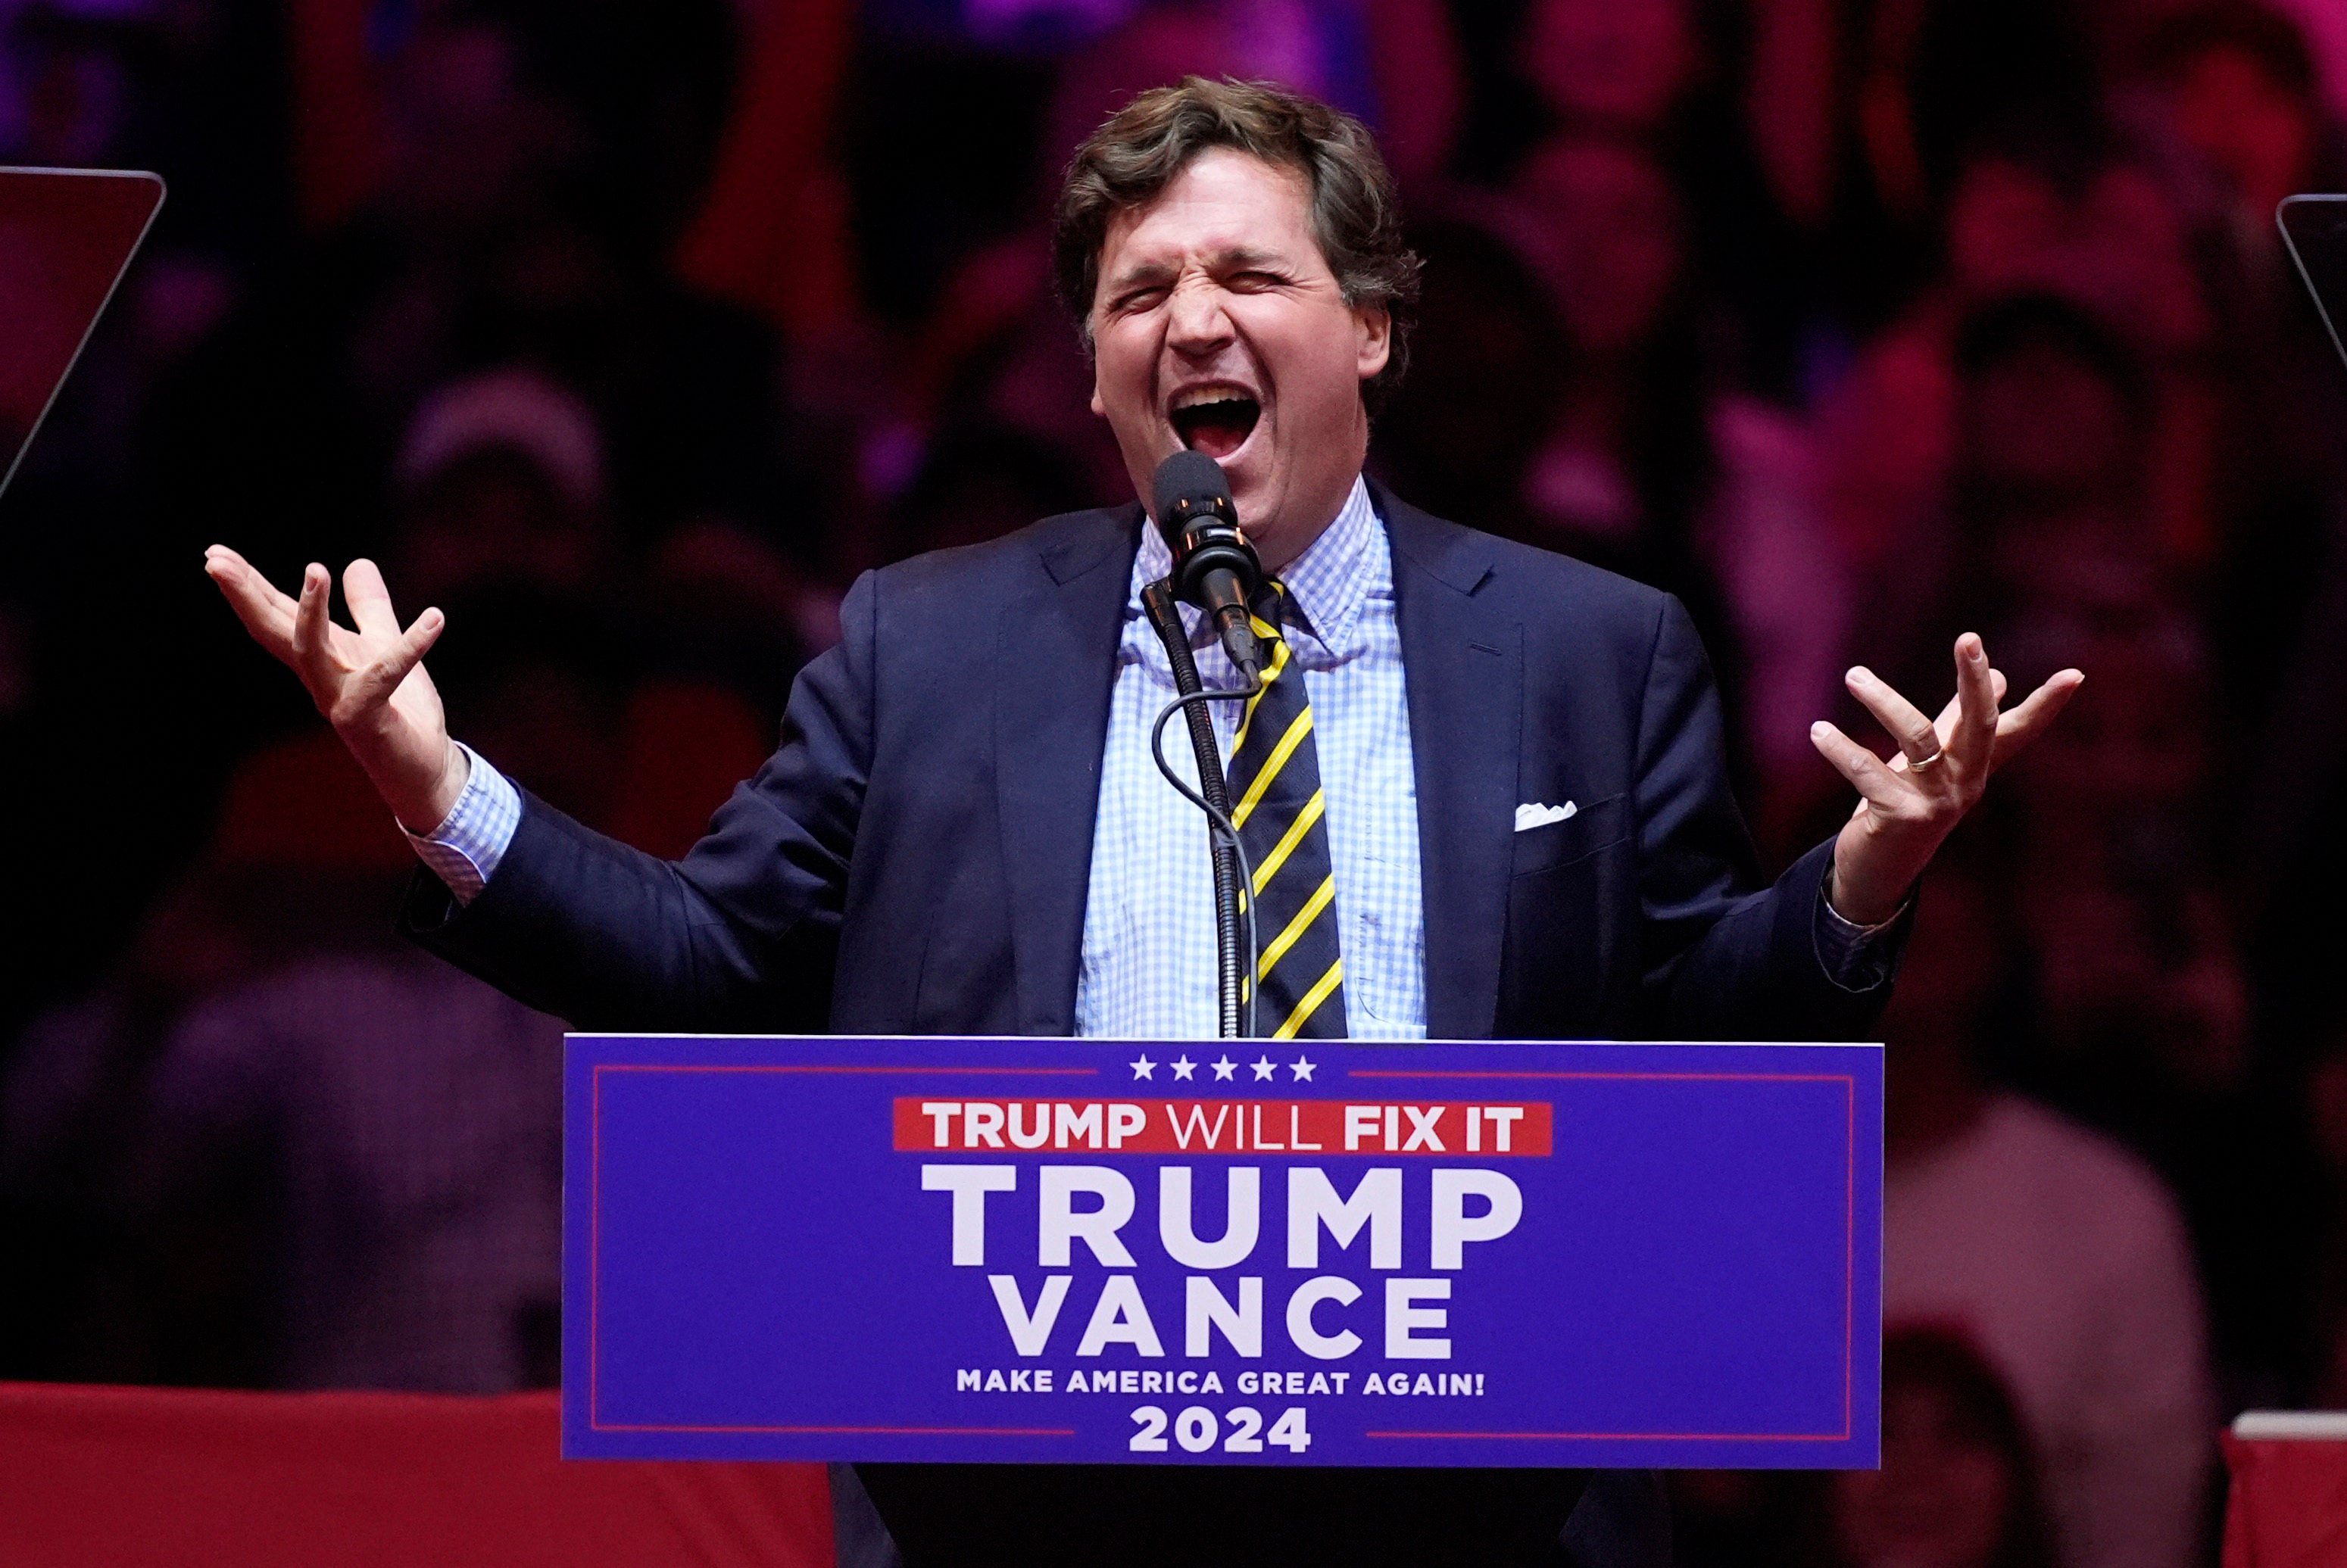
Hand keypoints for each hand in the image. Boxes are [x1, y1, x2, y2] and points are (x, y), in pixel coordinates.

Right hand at [204, 547, 466, 831]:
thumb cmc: (401, 710)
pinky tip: (435, 618)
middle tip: (214, 559)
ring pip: (311, 651)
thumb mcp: (383, 644)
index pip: (276, 614)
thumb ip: (369, 607)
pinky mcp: (369, 719)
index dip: (247, 585)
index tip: (214, 553)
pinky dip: (410, 647)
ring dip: (310, 611)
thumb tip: (357, 562)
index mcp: (321, 656)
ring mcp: (339, 699)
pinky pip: (386, 676)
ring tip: (315, 568)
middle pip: (275, 630)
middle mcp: (320, 677)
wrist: (425, 768)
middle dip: (245, 594)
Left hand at [1810, 633, 2081, 925]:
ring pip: (1918, 738)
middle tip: (1969, 637)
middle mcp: (1964, 783)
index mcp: (1976, 766)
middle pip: (1980, 725)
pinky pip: (1869, 773)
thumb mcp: (1939, 760)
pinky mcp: (1899, 818)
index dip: (2048, 704)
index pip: (2019, 729)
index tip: (2077, 674)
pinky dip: (1840, 748)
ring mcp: (1935, 803)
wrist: (1877, 869)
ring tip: (1853, 675)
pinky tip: (1819, 731)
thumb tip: (2001, 676)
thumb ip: (1962, 720)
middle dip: (1974, 680)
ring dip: (1884, 701)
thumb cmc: (1907, 803)